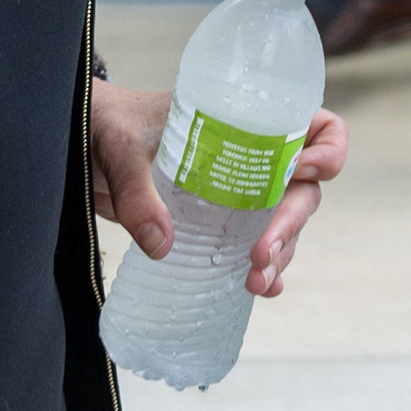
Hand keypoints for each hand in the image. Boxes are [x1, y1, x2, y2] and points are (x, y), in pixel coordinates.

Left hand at [88, 86, 350, 298]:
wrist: (81, 142)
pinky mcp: (219, 223)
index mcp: (247, 120)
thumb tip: (163, 245)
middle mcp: (254, 157)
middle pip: (304, 189)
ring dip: (281, 253)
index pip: (318, 127)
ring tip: (255, 281)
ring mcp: (239, 192)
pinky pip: (256, 245)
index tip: (304, 171)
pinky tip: (258, 289)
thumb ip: (138, 192)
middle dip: (292, 222)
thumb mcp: (120, 148)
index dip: (328, 149)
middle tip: (261, 253)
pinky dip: (264, 269)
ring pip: (284, 224)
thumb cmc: (108, 124)